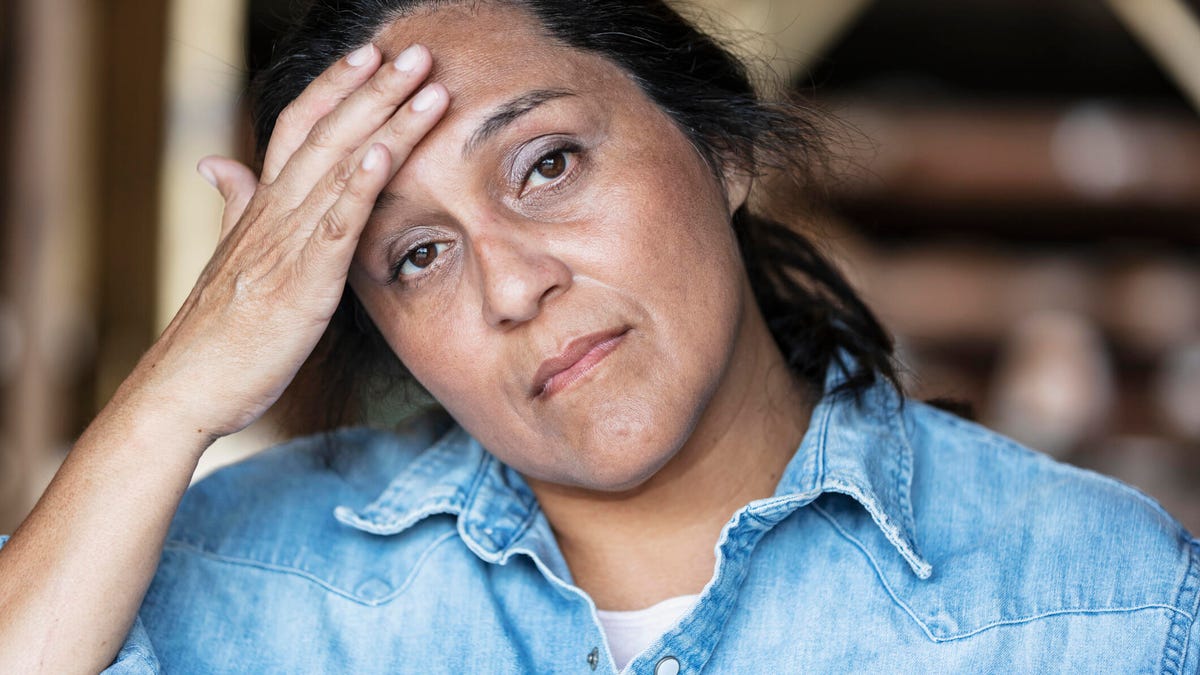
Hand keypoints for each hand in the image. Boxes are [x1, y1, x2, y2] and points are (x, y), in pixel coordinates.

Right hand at [128, 43, 447, 443]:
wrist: (185, 387)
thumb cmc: (215, 331)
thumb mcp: (229, 258)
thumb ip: (232, 206)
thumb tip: (218, 163)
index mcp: (261, 208)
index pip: (297, 128)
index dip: (334, 89)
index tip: (368, 55)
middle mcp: (273, 214)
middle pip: (326, 133)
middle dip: (373, 88)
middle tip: (415, 52)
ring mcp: (287, 244)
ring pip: (339, 167)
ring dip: (384, 121)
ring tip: (424, 84)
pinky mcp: (302, 282)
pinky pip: (334, 224)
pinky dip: (360, 186)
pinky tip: (387, 154)